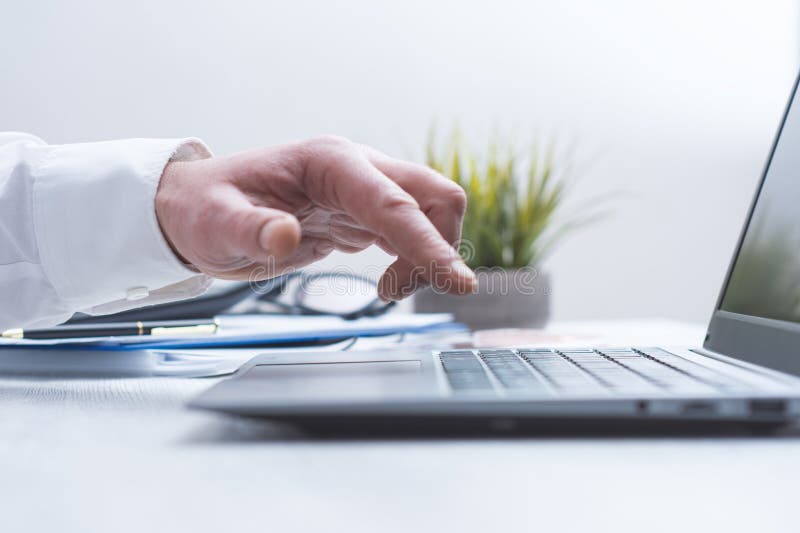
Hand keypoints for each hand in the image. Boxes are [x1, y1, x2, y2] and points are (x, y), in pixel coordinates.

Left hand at [155, 135, 475, 300]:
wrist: (201, 208)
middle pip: (433, 195)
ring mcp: (363, 191)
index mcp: (329, 162)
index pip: (394, 203)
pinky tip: (386, 285)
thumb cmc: (205, 208)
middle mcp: (356, 169)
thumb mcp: (214, 223)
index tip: (456, 281)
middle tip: (415, 289)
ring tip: (388, 290)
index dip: (428, 244)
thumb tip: (283, 238)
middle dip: (441, 244)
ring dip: (427, 257)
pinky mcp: (362, 215)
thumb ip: (250, 229)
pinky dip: (413, 261)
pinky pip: (408, 234)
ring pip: (428, 215)